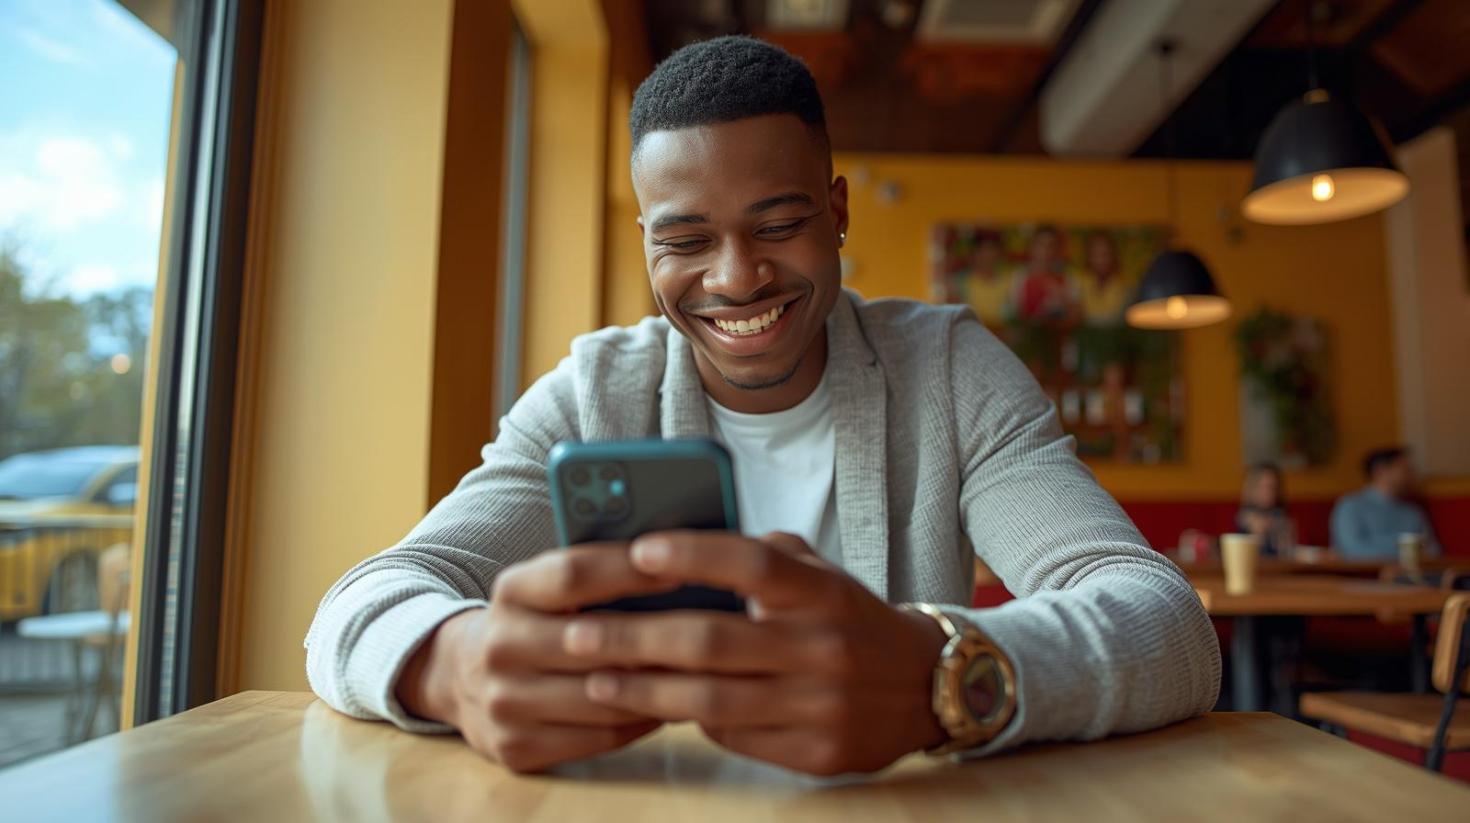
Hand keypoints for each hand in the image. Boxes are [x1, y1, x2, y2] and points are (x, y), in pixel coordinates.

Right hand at [395, 545, 685, 772]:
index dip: (629, 570)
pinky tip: (669, 703)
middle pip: (592, 641)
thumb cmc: (536, 620)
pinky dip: (641, 720)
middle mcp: (499, 645)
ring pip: (601, 696)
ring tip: (704, 670)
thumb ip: (597, 573)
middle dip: (656, 636)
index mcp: (511, 591)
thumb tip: (678, 561)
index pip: (573, 573)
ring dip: (658, 685)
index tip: (682, 567)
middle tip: (712, 629)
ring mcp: (504, 700)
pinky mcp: (517, 747)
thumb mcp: (547, 584)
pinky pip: (599, 736)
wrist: (462, 677)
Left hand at [563, 531, 948, 774]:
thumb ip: (763, 558)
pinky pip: (735, 737)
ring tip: (593, 680)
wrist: (925, 687)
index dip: (694, 555)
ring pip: (712, 700)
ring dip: (643, 690)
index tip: (637, 551)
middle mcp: (824, 646)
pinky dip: (689, 721)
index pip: (753, 565)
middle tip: (576, 634)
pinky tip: (650, 708)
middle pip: (713, 640)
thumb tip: (679, 547)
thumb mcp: (821, 574)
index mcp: (823, 592)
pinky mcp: (817, 752)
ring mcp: (821, 704)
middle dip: (634, 638)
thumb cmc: (848, 620)